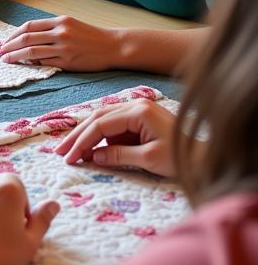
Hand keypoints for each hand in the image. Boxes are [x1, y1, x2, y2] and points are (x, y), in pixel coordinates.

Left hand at [0, 16, 119, 70]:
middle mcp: (60, 32)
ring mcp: (64, 48)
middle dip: (9, 46)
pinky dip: (32, 64)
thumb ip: (50, 30)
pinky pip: (44, 63)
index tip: (4, 42)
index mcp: (59, 21)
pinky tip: (25, 66)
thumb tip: (27, 39)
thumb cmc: (91, 36)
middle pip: (26, 38)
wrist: (114, 46)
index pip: (29, 26)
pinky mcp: (68, 62)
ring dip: (15, 56)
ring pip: (31, 51)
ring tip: (6, 60)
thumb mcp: (70, 25)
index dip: (13, 34)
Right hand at [54, 100, 177, 176]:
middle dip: (78, 135)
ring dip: (86, 135)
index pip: (101, 124)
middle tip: (60, 151)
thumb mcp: (148, 159)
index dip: (82, 141)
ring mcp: (136, 110)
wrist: (205, 158)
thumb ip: (118, 155)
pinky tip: (89, 147)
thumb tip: (93, 157)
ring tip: (70, 150)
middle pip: (97, 117)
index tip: (69, 157)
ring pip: (102, 119)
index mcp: (138, 111)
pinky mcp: (138, 118)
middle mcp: (135, 105)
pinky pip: (112, 125)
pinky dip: (99, 136)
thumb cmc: (180, 158)